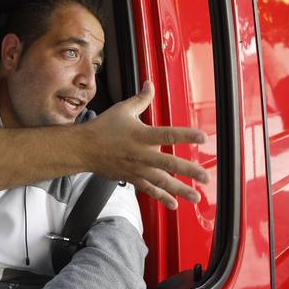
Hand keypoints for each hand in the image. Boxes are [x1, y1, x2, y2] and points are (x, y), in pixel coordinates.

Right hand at [80, 81, 210, 208]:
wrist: (83, 149)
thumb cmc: (102, 129)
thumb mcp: (123, 110)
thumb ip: (141, 99)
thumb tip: (150, 84)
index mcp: (141, 135)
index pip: (168, 134)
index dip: (186, 136)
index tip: (203, 138)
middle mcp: (141, 154)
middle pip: (168, 163)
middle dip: (189, 171)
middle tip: (205, 176)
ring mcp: (137, 169)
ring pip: (161, 182)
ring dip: (180, 190)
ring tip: (196, 196)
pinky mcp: (132, 178)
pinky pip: (149, 190)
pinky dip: (162, 198)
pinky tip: (174, 204)